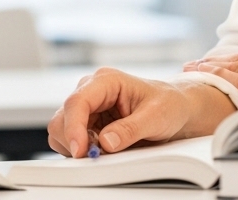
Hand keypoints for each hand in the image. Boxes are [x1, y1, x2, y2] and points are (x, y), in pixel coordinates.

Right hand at [46, 67, 235, 157]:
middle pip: (63, 118)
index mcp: (105, 81)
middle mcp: (91, 91)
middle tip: (96, 157)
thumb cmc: (167, 104)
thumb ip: (130, 129)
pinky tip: (101, 151)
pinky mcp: (87, 123)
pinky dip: (81, 150)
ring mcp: (87, 107)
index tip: (81, 151)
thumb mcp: (155, 117)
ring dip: (77, 147)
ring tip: (104, 152)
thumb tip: (106, 142)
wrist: (175, 108)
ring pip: (62, 130)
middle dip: (74, 141)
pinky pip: (72, 140)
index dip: (74, 128)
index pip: (77, 102)